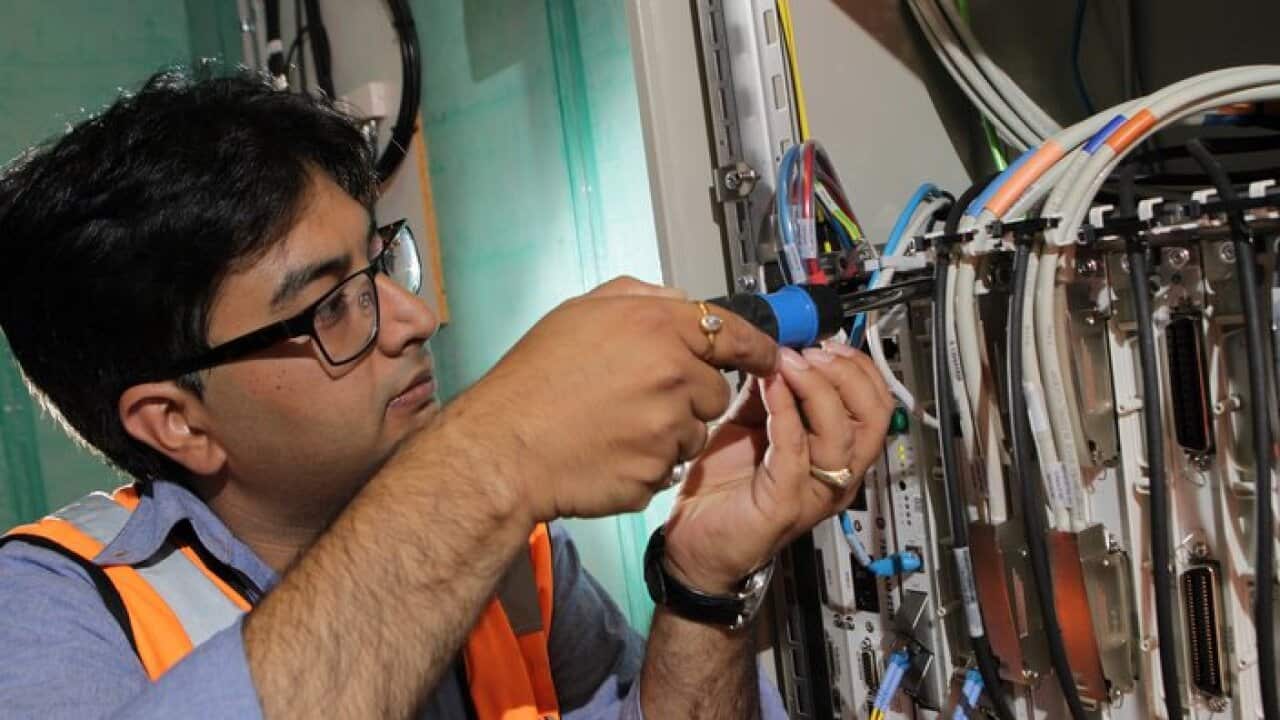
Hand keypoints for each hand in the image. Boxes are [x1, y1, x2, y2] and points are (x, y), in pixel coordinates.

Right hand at [434, 277, 778, 522]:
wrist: (503, 449)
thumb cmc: (532, 382)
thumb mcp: (578, 312)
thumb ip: (637, 296)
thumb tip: (676, 300)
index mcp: (657, 325)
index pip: (736, 333)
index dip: (756, 348)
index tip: (767, 357)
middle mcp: (673, 373)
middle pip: (714, 390)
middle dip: (688, 395)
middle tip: (636, 397)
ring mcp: (669, 427)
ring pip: (694, 432)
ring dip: (667, 432)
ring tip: (615, 425)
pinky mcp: (659, 471)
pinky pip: (668, 467)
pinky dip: (646, 463)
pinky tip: (608, 452)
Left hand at [662, 341, 892, 592]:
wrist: (693, 542)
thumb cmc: (724, 491)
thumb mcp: (751, 424)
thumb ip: (770, 392)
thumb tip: (775, 349)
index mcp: (836, 454)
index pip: (876, 404)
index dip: (856, 367)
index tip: (825, 342)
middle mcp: (836, 475)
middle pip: (873, 417)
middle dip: (845, 373)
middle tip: (810, 351)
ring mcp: (814, 492)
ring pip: (842, 433)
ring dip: (816, 388)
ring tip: (788, 363)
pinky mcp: (784, 504)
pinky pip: (796, 450)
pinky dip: (785, 411)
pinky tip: (770, 386)